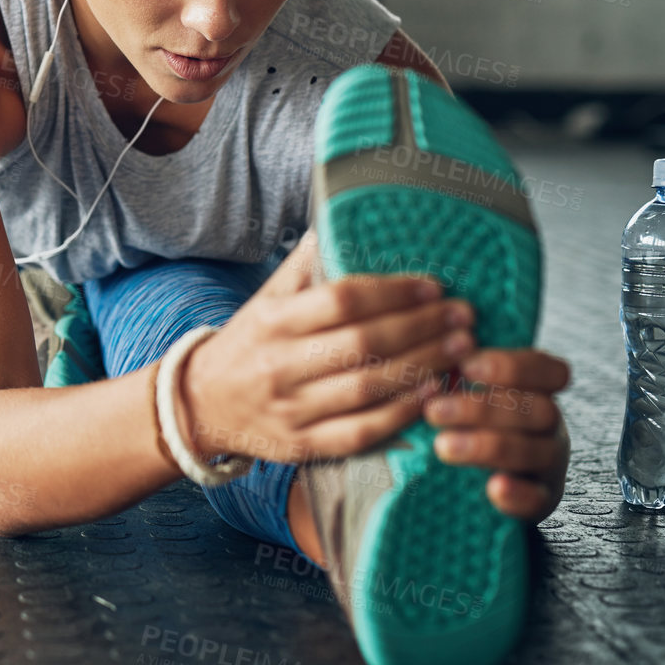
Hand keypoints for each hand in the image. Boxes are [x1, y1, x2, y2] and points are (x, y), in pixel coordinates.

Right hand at [178, 229, 476, 465]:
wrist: (202, 404)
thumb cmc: (248, 343)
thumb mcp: (267, 298)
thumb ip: (305, 266)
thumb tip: (341, 219)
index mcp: (273, 321)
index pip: (342, 300)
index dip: (393, 292)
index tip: (433, 286)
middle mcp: (279, 365)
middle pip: (363, 344)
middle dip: (421, 328)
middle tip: (462, 316)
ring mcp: (290, 409)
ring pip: (367, 387)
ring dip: (422, 367)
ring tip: (459, 349)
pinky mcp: (301, 445)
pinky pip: (360, 432)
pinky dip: (399, 414)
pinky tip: (430, 394)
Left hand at [423, 348, 571, 523]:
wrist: (482, 482)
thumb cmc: (468, 424)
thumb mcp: (467, 395)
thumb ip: (457, 375)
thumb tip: (430, 350)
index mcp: (538, 392)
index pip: (550, 371)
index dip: (513, 367)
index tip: (466, 366)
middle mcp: (551, 426)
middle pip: (539, 410)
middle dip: (484, 408)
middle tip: (434, 411)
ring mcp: (549, 465)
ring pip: (536, 452)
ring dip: (489, 447)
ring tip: (443, 446)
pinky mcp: (541, 502)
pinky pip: (537, 499)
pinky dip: (518, 494)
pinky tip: (493, 488)